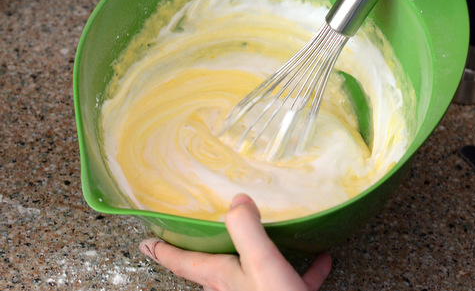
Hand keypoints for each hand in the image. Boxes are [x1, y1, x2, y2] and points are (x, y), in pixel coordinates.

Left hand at [139, 194, 331, 290]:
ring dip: (253, 256)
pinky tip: (321, 259)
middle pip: (211, 268)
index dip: (163, 250)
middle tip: (200, 231)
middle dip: (204, 250)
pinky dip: (303, 270)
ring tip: (261, 237)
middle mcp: (233, 288)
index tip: (145, 241)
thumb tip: (237, 200)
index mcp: (221, 277)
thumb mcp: (262, 264)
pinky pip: (290, 281)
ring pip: (250, 273)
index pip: (183, 261)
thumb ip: (247, 231)